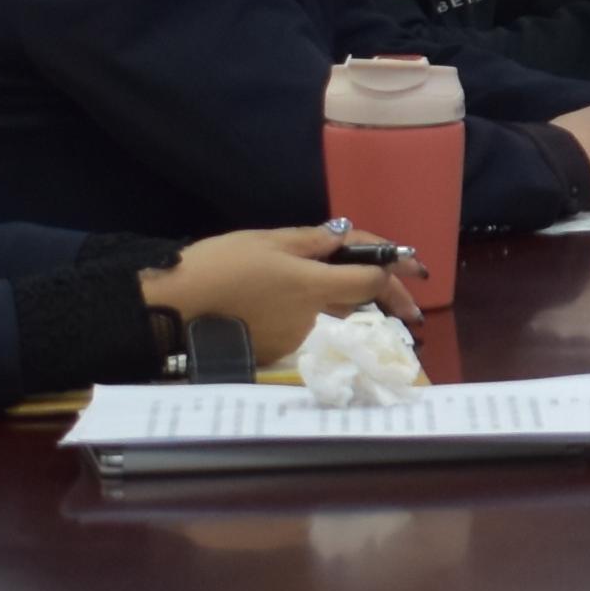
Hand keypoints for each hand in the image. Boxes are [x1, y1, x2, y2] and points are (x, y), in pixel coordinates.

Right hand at [144, 226, 407, 365]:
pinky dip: (296, 311)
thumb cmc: (217, 266)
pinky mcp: (275, 350)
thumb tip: (342, 240)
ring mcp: (294, 336)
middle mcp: (310, 315)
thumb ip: (311, 242)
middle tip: (412, 308)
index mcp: (312, 284)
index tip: (417, 269)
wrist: (171, 309)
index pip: (370, 279)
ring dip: (328, 298)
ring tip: (301, 281)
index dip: (395, 271)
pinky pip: (297, 324)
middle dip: (389, 300)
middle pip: (358, 301)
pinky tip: (269, 300)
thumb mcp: (266, 241)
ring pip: (324, 311)